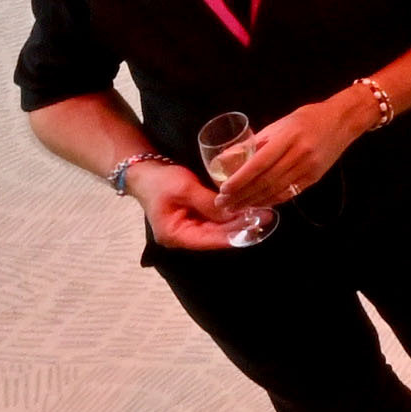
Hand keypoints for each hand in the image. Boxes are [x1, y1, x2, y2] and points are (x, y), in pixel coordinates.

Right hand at [121, 158, 251, 252]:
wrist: (145, 171)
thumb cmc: (161, 181)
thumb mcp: (184, 189)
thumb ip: (208, 203)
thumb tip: (233, 213)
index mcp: (175, 235)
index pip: (208, 240)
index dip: (232, 235)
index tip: (254, 228)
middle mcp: (183, 236)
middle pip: (215, 236)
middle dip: (239, 228)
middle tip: (265, 217)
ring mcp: (189, 228)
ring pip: (217, 229)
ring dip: (237, 222)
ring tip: (262, 214)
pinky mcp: (195, 218)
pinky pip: (214, 221)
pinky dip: (229, 215)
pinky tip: (247, 209)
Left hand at [216, 92, 366, 209]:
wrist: (342, 121)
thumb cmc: (307, 119)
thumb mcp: (280, 124)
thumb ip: (255, 142)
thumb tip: (226, 158)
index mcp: (288, 137)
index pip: (259, 163)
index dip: (240, 179)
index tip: (223, 190)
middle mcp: (299, 154)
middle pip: (266, 181)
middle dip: (242, 195)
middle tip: (223, 204)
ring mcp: (309, 168)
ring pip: (276, 190)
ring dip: (254, 202)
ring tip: (236, 208)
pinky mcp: (314, 178)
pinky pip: (289, 193)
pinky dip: (271, 201)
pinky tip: (258, 205)